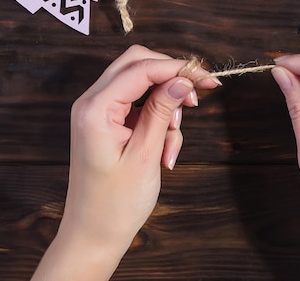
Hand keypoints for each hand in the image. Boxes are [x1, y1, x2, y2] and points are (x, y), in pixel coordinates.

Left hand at [31, 45, 218, 280]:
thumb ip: (162, 111)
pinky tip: (165, 151)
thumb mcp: (145, 155)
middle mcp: (92, 102)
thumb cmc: (115, 203)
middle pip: (137, 64)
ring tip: (172, 141)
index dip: (177, 68)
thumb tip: (183, 80)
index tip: (207, 80)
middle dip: (170, 78)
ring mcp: (99, 111)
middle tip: (196, 98)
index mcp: (96, 109)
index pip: (141, 68)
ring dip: (166, 105)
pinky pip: (140, 105)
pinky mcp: (108, 122)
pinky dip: (159, 120)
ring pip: (142, 83)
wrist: (93, 235)